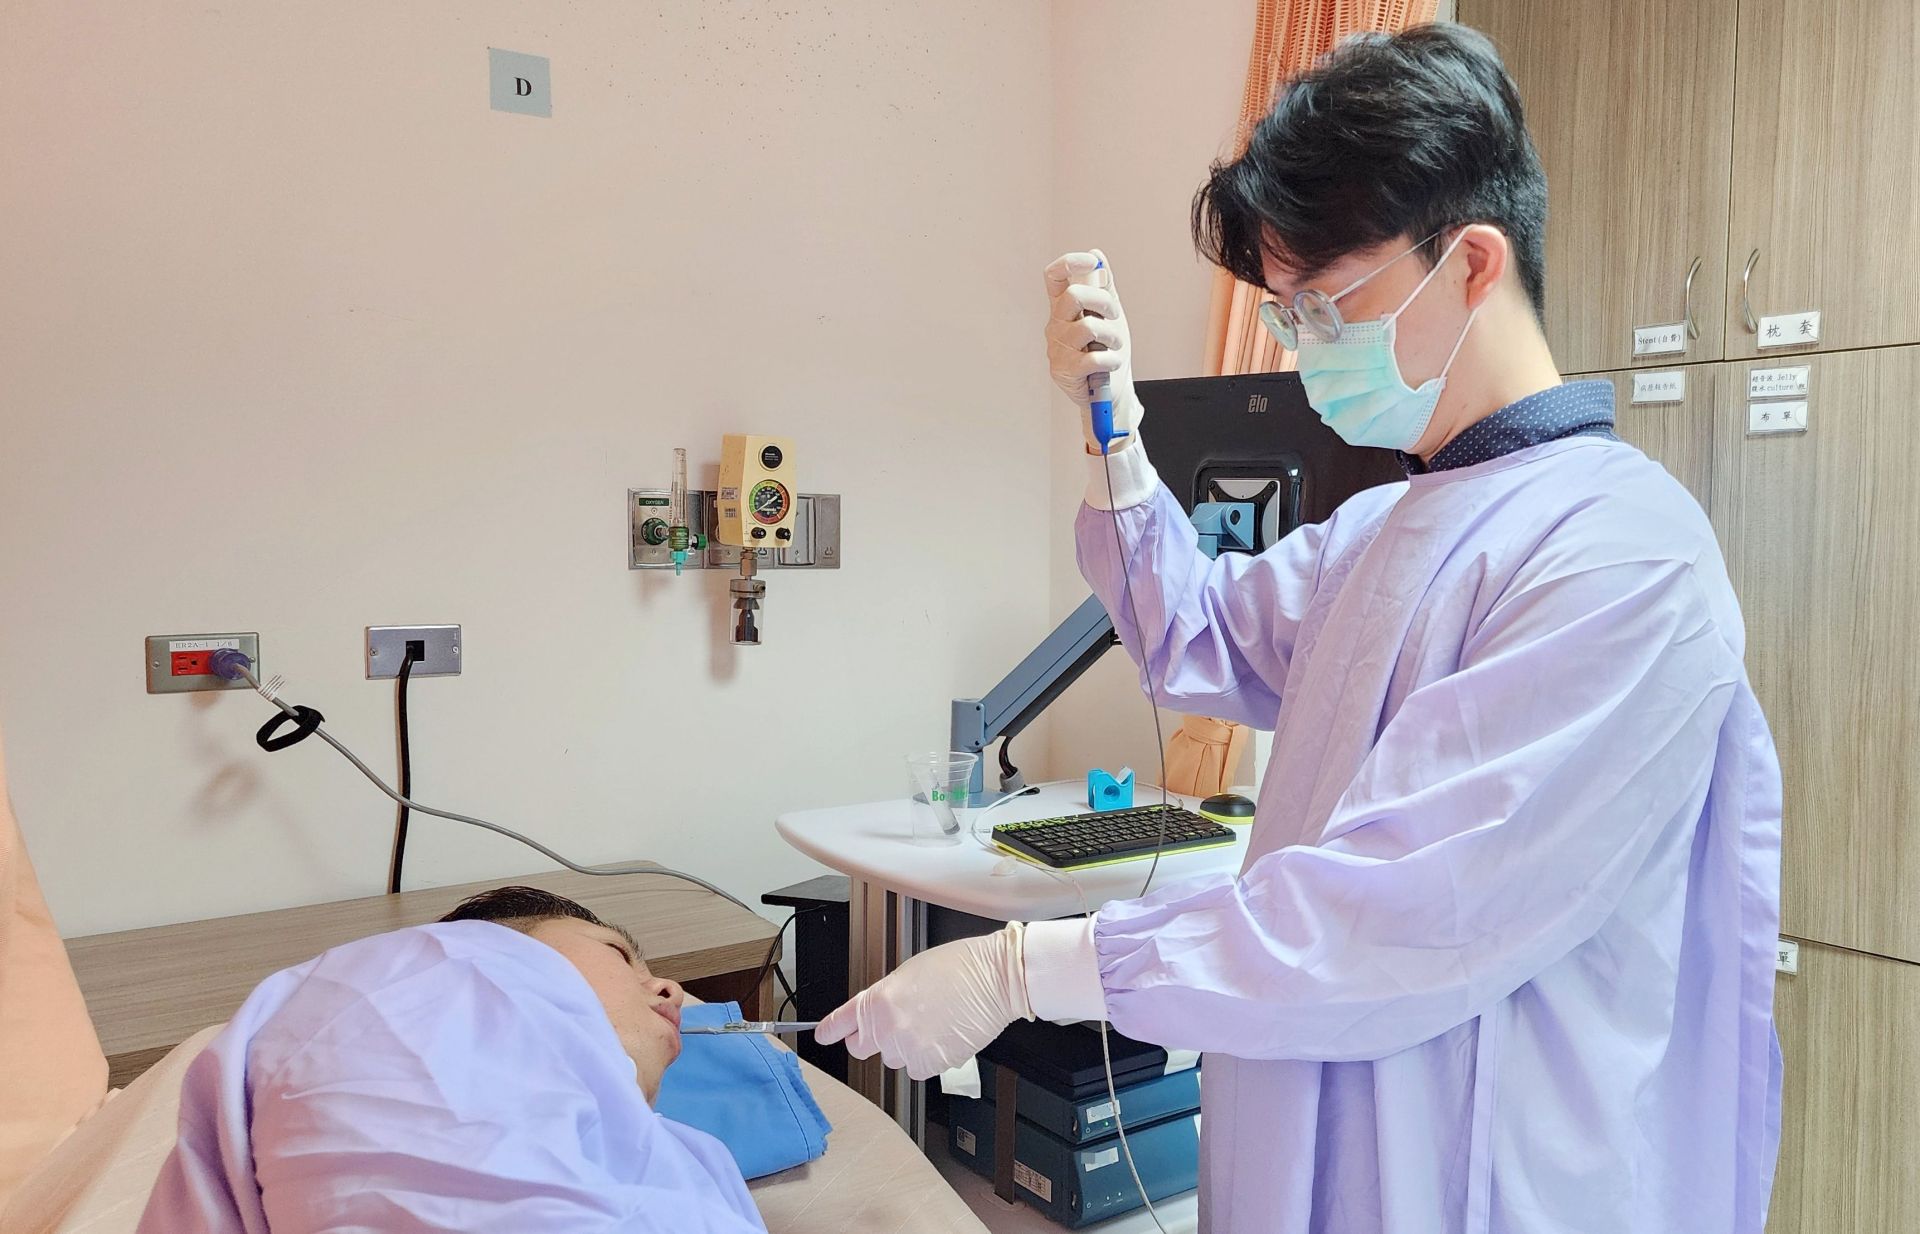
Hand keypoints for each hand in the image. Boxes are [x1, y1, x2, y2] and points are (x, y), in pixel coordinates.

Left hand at [816, 924, 1032, 1079]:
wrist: (995, 980)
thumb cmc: (958, 968)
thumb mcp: (908, 972)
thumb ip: (884, 997)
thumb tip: (875, 1013)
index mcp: (878, 1002)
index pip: (840, 1023)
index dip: (830, 1031)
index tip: (824, 1036)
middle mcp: (888, 1029)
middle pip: (861, 1048)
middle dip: (870, 1038)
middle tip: (892, 1025)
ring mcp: (910, 1050)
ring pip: (893, 1058)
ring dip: (904, 1046)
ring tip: (930, 1022)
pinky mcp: (933, 1065)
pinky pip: (918, 1068)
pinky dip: (927, 1057)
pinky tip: (942, 1035)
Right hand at [1044, 250, 1144, 450]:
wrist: (1111, 393)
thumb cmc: (1108, 353)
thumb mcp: (1109, 316)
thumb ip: (1103, 287)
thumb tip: (1097, 256)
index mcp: (1063, 308)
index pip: (1054, 276)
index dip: (1070, 263)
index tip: (1091, 264)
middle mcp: (1055, 325)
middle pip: (1073, 296)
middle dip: (1104, 303)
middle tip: (1114, 317)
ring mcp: (1057, 348)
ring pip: (1088, 327)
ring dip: (1113, 336)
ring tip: (1114, 347)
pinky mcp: (1064, 371)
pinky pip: (1093, 357)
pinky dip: (1110, 360)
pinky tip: (1111, 364)